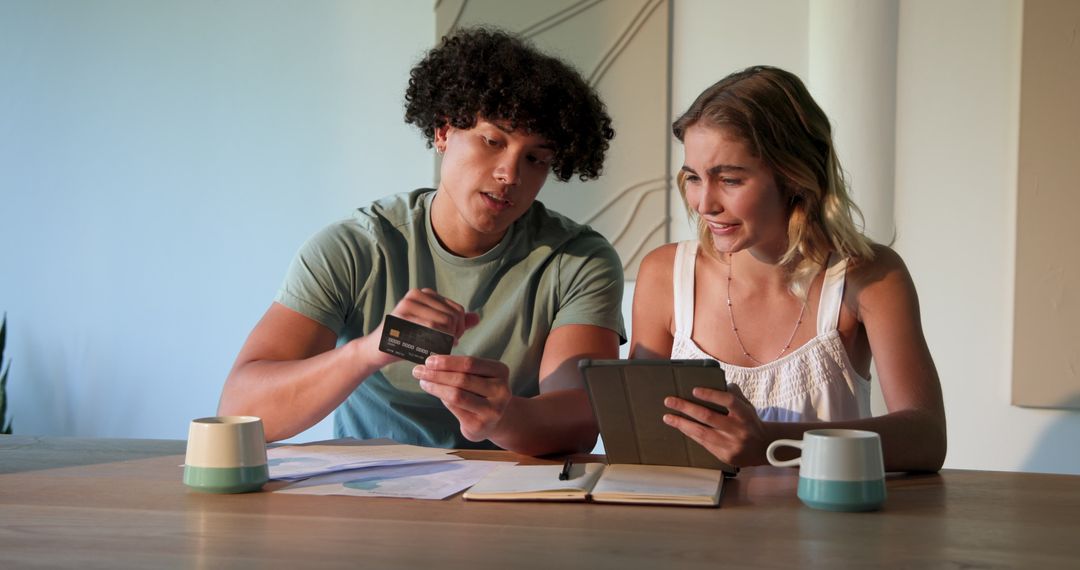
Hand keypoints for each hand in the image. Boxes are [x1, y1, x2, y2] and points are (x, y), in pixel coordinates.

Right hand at [362, 288, 479, 366]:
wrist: (377, 349)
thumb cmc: (407, 341)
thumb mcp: (433, 331)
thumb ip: (455, 324)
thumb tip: (477, 318)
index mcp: (426, 294)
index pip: (457, 310)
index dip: (460, 329)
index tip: (454, 341)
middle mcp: (417, 294)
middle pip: (453, 316)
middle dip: (455, 335)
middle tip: (447, 348)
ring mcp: (408, 303)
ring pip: (444, 323)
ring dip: (445, 341)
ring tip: (438, 350)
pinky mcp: (401, 315)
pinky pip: (429, 329)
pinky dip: (434, 342)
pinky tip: (429, 350)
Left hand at [412, 355, 511, 442]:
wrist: (494, 419)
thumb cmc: (481, 392)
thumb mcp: (479, 375)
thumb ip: (462, 369)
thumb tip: (431, 364)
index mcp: (501, 371)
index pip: (470, 363)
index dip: (447, 362)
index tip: (428, 360)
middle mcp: (501, 390)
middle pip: (462, 379)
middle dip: (437, 374)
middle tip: (418, 371)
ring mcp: (492, 410)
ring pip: (457, 395)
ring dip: (436, 387)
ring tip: (423, 382)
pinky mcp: (480, 425)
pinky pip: (455, 408)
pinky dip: (442, 398)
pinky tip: (434, 392)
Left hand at [662, 384, 765, 467]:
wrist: (764, 448)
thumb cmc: (749, 421)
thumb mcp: (747, 405)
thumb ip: (733, 393)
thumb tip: (715, 382)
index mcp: (745, 413)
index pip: (728, 401)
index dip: (711, 395)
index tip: (694, 390)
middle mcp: (739, 429)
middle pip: (709, 417)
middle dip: (686, 408)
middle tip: (669, 401)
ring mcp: (732, 444)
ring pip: (702, 433)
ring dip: (682, 424)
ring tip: (668, 417)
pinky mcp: (726, 456)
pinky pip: (704, 444)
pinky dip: (691, 434)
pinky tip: (681, 427)